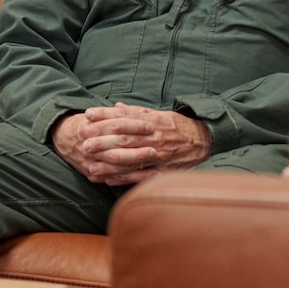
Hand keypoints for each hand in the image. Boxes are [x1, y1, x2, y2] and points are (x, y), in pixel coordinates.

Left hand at [53, 103, 209, 186]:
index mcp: (151, 121)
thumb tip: (116, 106)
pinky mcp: (163, 170)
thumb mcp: (157, 114)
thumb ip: (136, 112)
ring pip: (130, 160)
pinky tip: (108, 180)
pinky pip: (140, 176)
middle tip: (84, 144)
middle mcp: (154, 137)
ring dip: (108, 164)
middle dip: (102, 141)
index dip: (105, 115)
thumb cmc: (177, 126)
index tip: (88, 114)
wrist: (204, 139)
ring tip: (90, 166)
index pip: (124, 116)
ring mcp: (158, 155)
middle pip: (124, 138)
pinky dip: (124, 179)